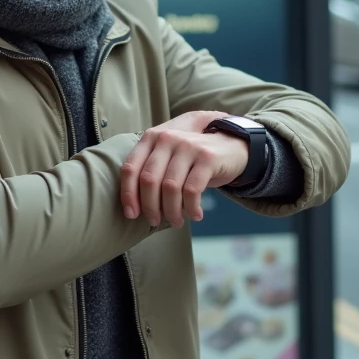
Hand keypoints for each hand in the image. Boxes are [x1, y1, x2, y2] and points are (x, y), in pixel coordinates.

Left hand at [120, 111, 245, 228]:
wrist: (231, 143)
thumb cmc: (193, 157)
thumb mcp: (168, 155)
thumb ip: (150, 170)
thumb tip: (133, 206)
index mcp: (151, 138)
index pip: (130, 168)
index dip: (128, 195)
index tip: (132, 214)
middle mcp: (167, 138)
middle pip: (149, 180)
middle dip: (150, 207)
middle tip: (155, 221)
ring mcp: (187, 146)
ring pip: (170, 187)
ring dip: (172, 211)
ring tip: (177, 221)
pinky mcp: (207, 157)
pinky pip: (192, 190)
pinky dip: (191, 208)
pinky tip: (195, 215)